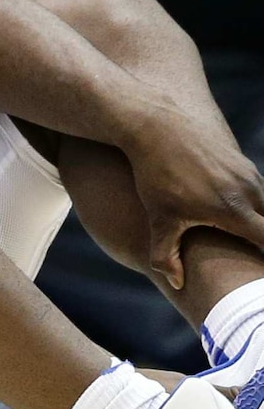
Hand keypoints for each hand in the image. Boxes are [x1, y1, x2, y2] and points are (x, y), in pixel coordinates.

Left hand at [123, 102, 263, 290]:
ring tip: (247, 235)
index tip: (258, 274)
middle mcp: (247, 190)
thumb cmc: (156, 175)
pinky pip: (256, 186)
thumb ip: (165, 255)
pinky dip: (252, 201)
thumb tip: (177, 283)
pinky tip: (238, 210)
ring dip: (259, 219)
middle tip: (253, 257)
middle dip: (263, 239)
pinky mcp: (240, 159)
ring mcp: (246, 171)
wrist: (155, 125)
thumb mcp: (158, 218)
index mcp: (232, 210)